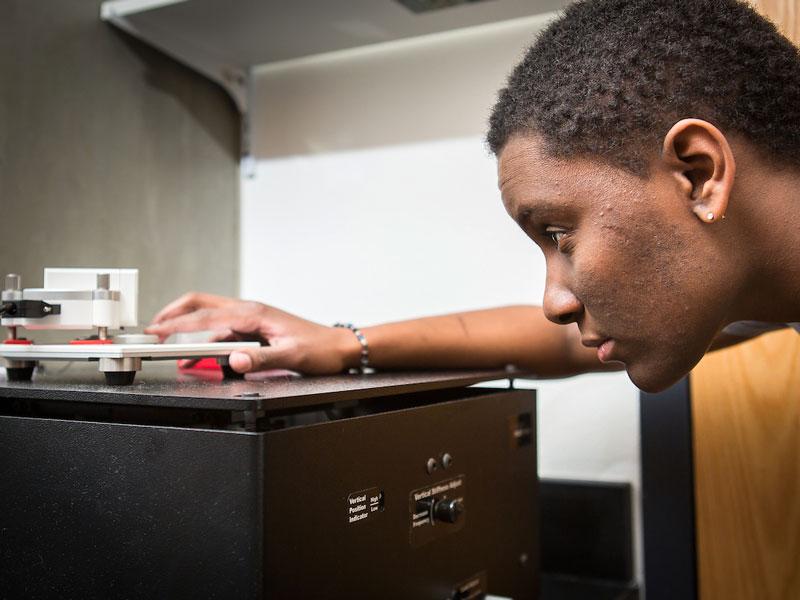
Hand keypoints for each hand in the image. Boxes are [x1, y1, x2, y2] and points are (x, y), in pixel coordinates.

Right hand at [144, 292, 358, 373]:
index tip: (156, 331)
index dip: (177, 323)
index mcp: (254, 313)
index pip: (206, 315)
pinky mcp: (255, 329)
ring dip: (188, 331)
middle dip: (174, 315)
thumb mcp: (291, 357)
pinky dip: (206, 342)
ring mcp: (251, 319)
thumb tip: (234, 359)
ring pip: (210, 320)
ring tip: (168, 348)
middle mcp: (250, 311)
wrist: (339, 346)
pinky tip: (198, 357)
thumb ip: (261, 359)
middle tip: (152, 329)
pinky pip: (223, 333)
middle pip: (201, 305)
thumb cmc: (319, 348)